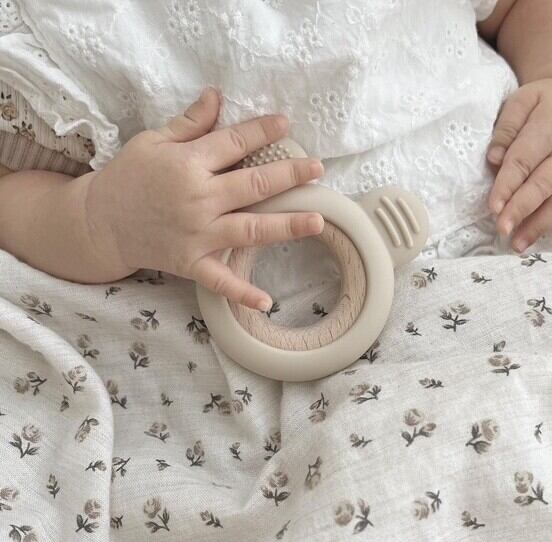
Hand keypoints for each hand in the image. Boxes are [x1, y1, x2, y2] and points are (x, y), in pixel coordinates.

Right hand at [84, 88, 323, 310]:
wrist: (99, 222)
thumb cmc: (129, 176)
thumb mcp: (154, 141)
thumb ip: (190, 123)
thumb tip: (217, 96)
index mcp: (188, 164)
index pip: (235, 143)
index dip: (262, 131)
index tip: (286, 124)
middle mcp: (198, 199)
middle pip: (254, 185)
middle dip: (289, 175)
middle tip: (318, 169)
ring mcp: (197, 234)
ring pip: (250, 230)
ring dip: (286, 227)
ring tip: (318, 223)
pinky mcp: (190, 263)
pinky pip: (220, 280)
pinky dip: (242, 293)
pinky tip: (267, 302)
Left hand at [487, 78, 551, 252]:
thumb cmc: (541, 102)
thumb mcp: (520, 102)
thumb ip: (505, 128)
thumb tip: (493, 158)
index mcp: (548, 131)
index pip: (524, 162)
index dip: (507, 186)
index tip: (493, 207)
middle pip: (542, 187)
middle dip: (521, 211)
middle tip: (502, 230)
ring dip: (539, 226)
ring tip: (517, 246)